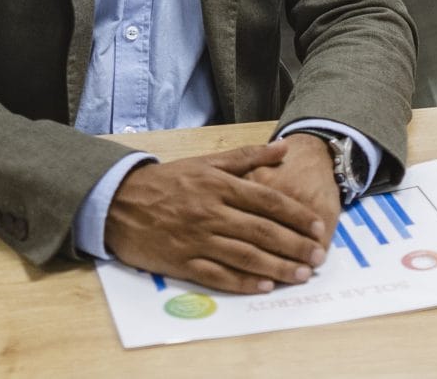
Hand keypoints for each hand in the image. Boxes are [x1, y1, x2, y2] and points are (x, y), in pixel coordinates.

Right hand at [104, 140, 329, 294]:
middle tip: (318, 257)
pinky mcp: (181, 262)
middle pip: (262, 231)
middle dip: (294, 246)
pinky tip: (264, 287)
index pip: (267, 201)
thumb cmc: (166, 181)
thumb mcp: (205, 161)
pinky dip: (243, 283)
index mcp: (219, 185)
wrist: (118, 202)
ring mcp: (196, 239)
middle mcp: (211, 212)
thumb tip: (283, 149)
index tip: (317, 227)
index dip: (296, 215)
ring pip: (245, 256)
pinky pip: (217, 275)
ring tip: (301, 275)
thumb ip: (246, 157)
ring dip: (277, 267)